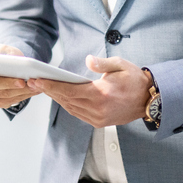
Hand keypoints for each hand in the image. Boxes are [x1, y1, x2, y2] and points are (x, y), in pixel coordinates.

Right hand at [0, 44, 32, 108]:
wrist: (10, 64)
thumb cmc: (3, 55)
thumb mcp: (0, 48)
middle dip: (8, 84)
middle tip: (21, 81)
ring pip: (4, 96)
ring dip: (19, 92)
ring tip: (32, 85)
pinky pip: (11, 101)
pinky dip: (23, 96)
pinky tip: (32, 90)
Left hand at [29, 55, 151, 127]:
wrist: (150, 100)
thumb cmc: (135, 79)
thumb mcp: (121, 65)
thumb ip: (102, 63)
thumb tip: (87, 60)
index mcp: (101, 94)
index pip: (70, 90)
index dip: (52, 85)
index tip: (37, 80)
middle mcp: (98, 109)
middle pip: (66, 100)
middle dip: (49, 90)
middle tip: (32, 82)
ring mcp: (98, 118)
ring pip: (70, 108)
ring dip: (56, 98)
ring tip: (43, 87)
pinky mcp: (100, 122)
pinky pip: (78, 113)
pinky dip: (67, 104)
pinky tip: (59, 96)